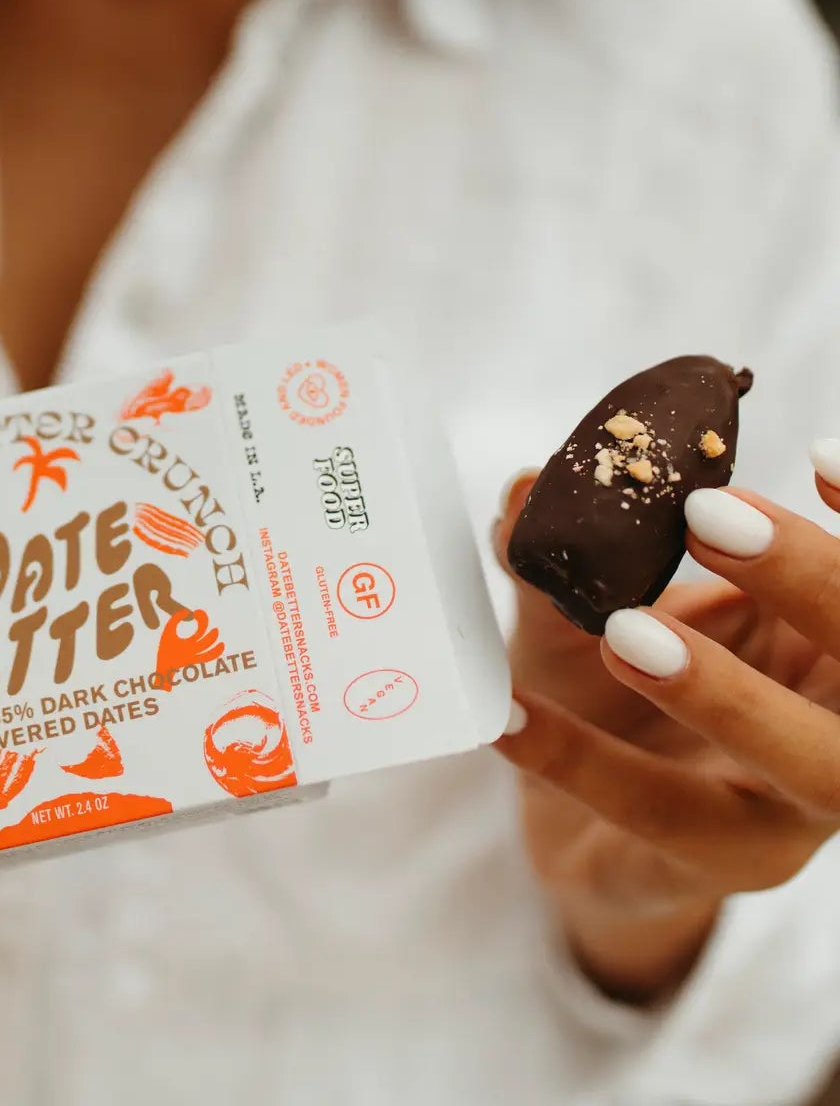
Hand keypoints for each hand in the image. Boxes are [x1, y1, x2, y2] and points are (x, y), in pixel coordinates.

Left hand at [493, 451, 839, 1000]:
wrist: (578, 826)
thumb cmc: (608, 694)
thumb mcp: (583, 611)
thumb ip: (565, 554)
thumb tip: (524, 486)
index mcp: (825, 640)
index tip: (818, 452)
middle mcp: (839, 719)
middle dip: (813, 579)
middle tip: (707, 517)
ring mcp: (795, 805)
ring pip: (811, 760)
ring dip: (725, 690)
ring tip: (622, 634)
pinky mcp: (727, 864)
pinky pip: (665, 817)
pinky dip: (582, 762)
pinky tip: (511, 718)